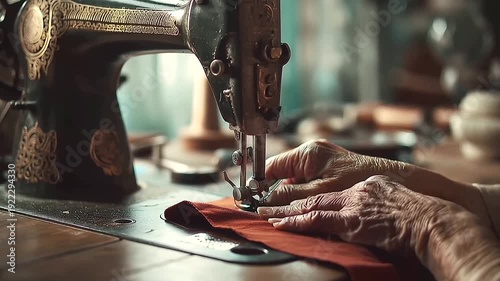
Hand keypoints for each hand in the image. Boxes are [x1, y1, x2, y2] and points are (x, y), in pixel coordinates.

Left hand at [258, 175, 478, 256]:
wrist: (430, 219)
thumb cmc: (418, 214)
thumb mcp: (394, 199)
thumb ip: (375, 200)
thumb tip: (366, 210)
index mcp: (363, 185)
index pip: (327, 190)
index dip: (307, 195)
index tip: (291, 199)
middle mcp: (352, 190)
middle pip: (311, 194)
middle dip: (285, 199)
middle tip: (264, 202)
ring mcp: (350, 204)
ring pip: (308, 205)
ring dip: (283, 210)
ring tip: (264, 213)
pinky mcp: (350, 220)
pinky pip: (316, 220)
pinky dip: (296, 222)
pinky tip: (281, 224)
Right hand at [264, 140, 410, 205]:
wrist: (386, 177)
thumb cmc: (356, 180)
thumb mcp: (319, 191)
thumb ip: (291, 194)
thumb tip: (267, 199)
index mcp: (307, 152)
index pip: (272, 165)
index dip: (260, 182)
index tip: (252, 197)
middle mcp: (310, 152)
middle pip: (281, 172)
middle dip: (274, 190)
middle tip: (267, 208)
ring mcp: (318, 158)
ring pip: (292, 177)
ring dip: (287, 192)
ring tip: (284, 208)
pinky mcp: (325, 166)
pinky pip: (304, 178)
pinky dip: (300, 191)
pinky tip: (301, 203)